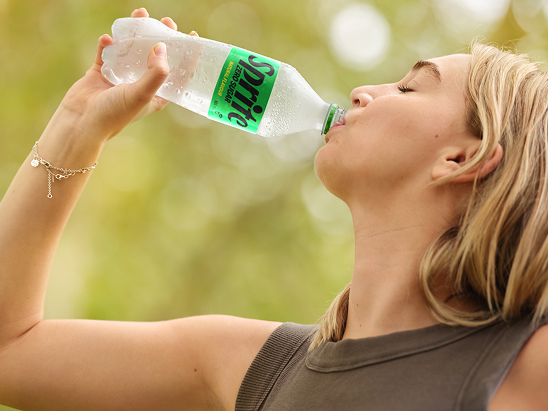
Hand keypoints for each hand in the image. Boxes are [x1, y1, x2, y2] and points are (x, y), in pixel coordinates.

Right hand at [56, 8, 177, 142]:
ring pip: (131, 50)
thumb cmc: (114, 114)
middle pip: (154, 57)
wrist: (81, 122)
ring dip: (135, 33)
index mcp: (155, 95)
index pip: (176, 73)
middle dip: (161, 38)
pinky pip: (106, 53)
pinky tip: (109, 38)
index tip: (191, 36)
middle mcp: (140, 85)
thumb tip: (162, 47)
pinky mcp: (100, 73)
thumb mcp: (142, 95)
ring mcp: (120, 77)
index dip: (186, 56)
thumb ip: (155, 73)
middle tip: (166, 22)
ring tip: (141, 15)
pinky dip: (108, 44)